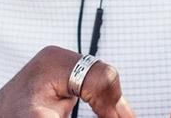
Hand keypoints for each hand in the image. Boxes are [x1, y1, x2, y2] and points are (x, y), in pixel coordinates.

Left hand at [0, 45, 135, 117]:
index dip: (113, 106)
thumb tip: (111, 114)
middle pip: (106, 76)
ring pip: (104, 81)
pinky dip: (103, 104)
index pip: (101, 77)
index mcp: (54, 63)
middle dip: (116, 105)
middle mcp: (59, 57)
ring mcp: (62, 65)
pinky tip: (111, 115)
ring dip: (113, 105)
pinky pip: (94, 85)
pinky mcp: (63, 76)